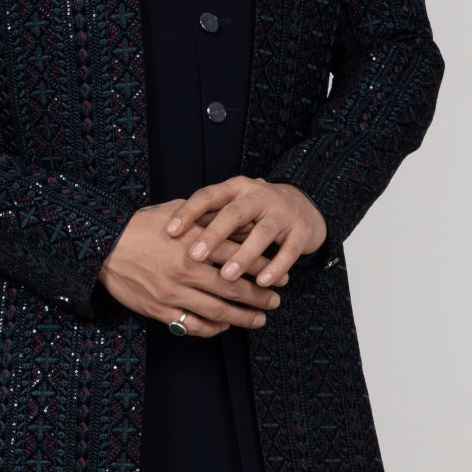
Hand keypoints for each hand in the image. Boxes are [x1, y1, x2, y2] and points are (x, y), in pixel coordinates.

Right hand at [98, 202, 283, 337]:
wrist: (102, 245)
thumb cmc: (139, 225)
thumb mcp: (174, 212)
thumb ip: (205, 216)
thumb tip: (235, 216)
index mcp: (194, 243)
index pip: (240, 257)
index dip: (265, 268)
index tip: (281, 275)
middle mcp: (187, 270)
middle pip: (234, 289)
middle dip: (260, 297)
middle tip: (276, 301)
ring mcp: (174, 293)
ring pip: (217, 312)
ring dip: (243, 318)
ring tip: (260, 320)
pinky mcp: (159, 310)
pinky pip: (193, 324)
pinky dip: (213, 329)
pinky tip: (224, 327)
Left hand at [164, 177, 325, 286]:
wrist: (304, 204)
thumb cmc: (254, 212)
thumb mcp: (231, 207)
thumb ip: (207, 218)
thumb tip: (167, 235)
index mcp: (236, 189)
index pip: (208, 196)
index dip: (188, 212)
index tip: (170, 232)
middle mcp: (258, 196)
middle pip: (234, 213)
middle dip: (214, 235)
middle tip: (194, 256)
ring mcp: (282, 212)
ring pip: (262, 233)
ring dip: (244, 256)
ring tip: (227, 276)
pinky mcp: (301, 230)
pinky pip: (289, 250)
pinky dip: (276, 266)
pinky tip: (263, 283)